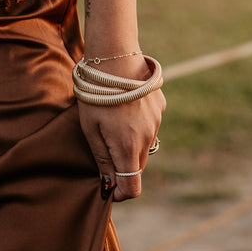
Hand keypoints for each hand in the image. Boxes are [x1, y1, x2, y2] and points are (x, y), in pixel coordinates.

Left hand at [78, 80, 164, 202]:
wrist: (115, 57)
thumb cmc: (96, 94)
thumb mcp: (90, 128)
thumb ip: (102, 159)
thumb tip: (109, 185)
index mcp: (128, 147)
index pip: (133, 187)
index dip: (120, 193)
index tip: (109, 188)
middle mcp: (147, 137)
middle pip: (138, 166)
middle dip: (123, 166)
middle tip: (103, 148)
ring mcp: (156, 121)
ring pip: (145, 145)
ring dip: (131, 144)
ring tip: (112, 122)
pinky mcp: (160, 106)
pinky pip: (150, 126)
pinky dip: (139, 125)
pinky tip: (125, 107)